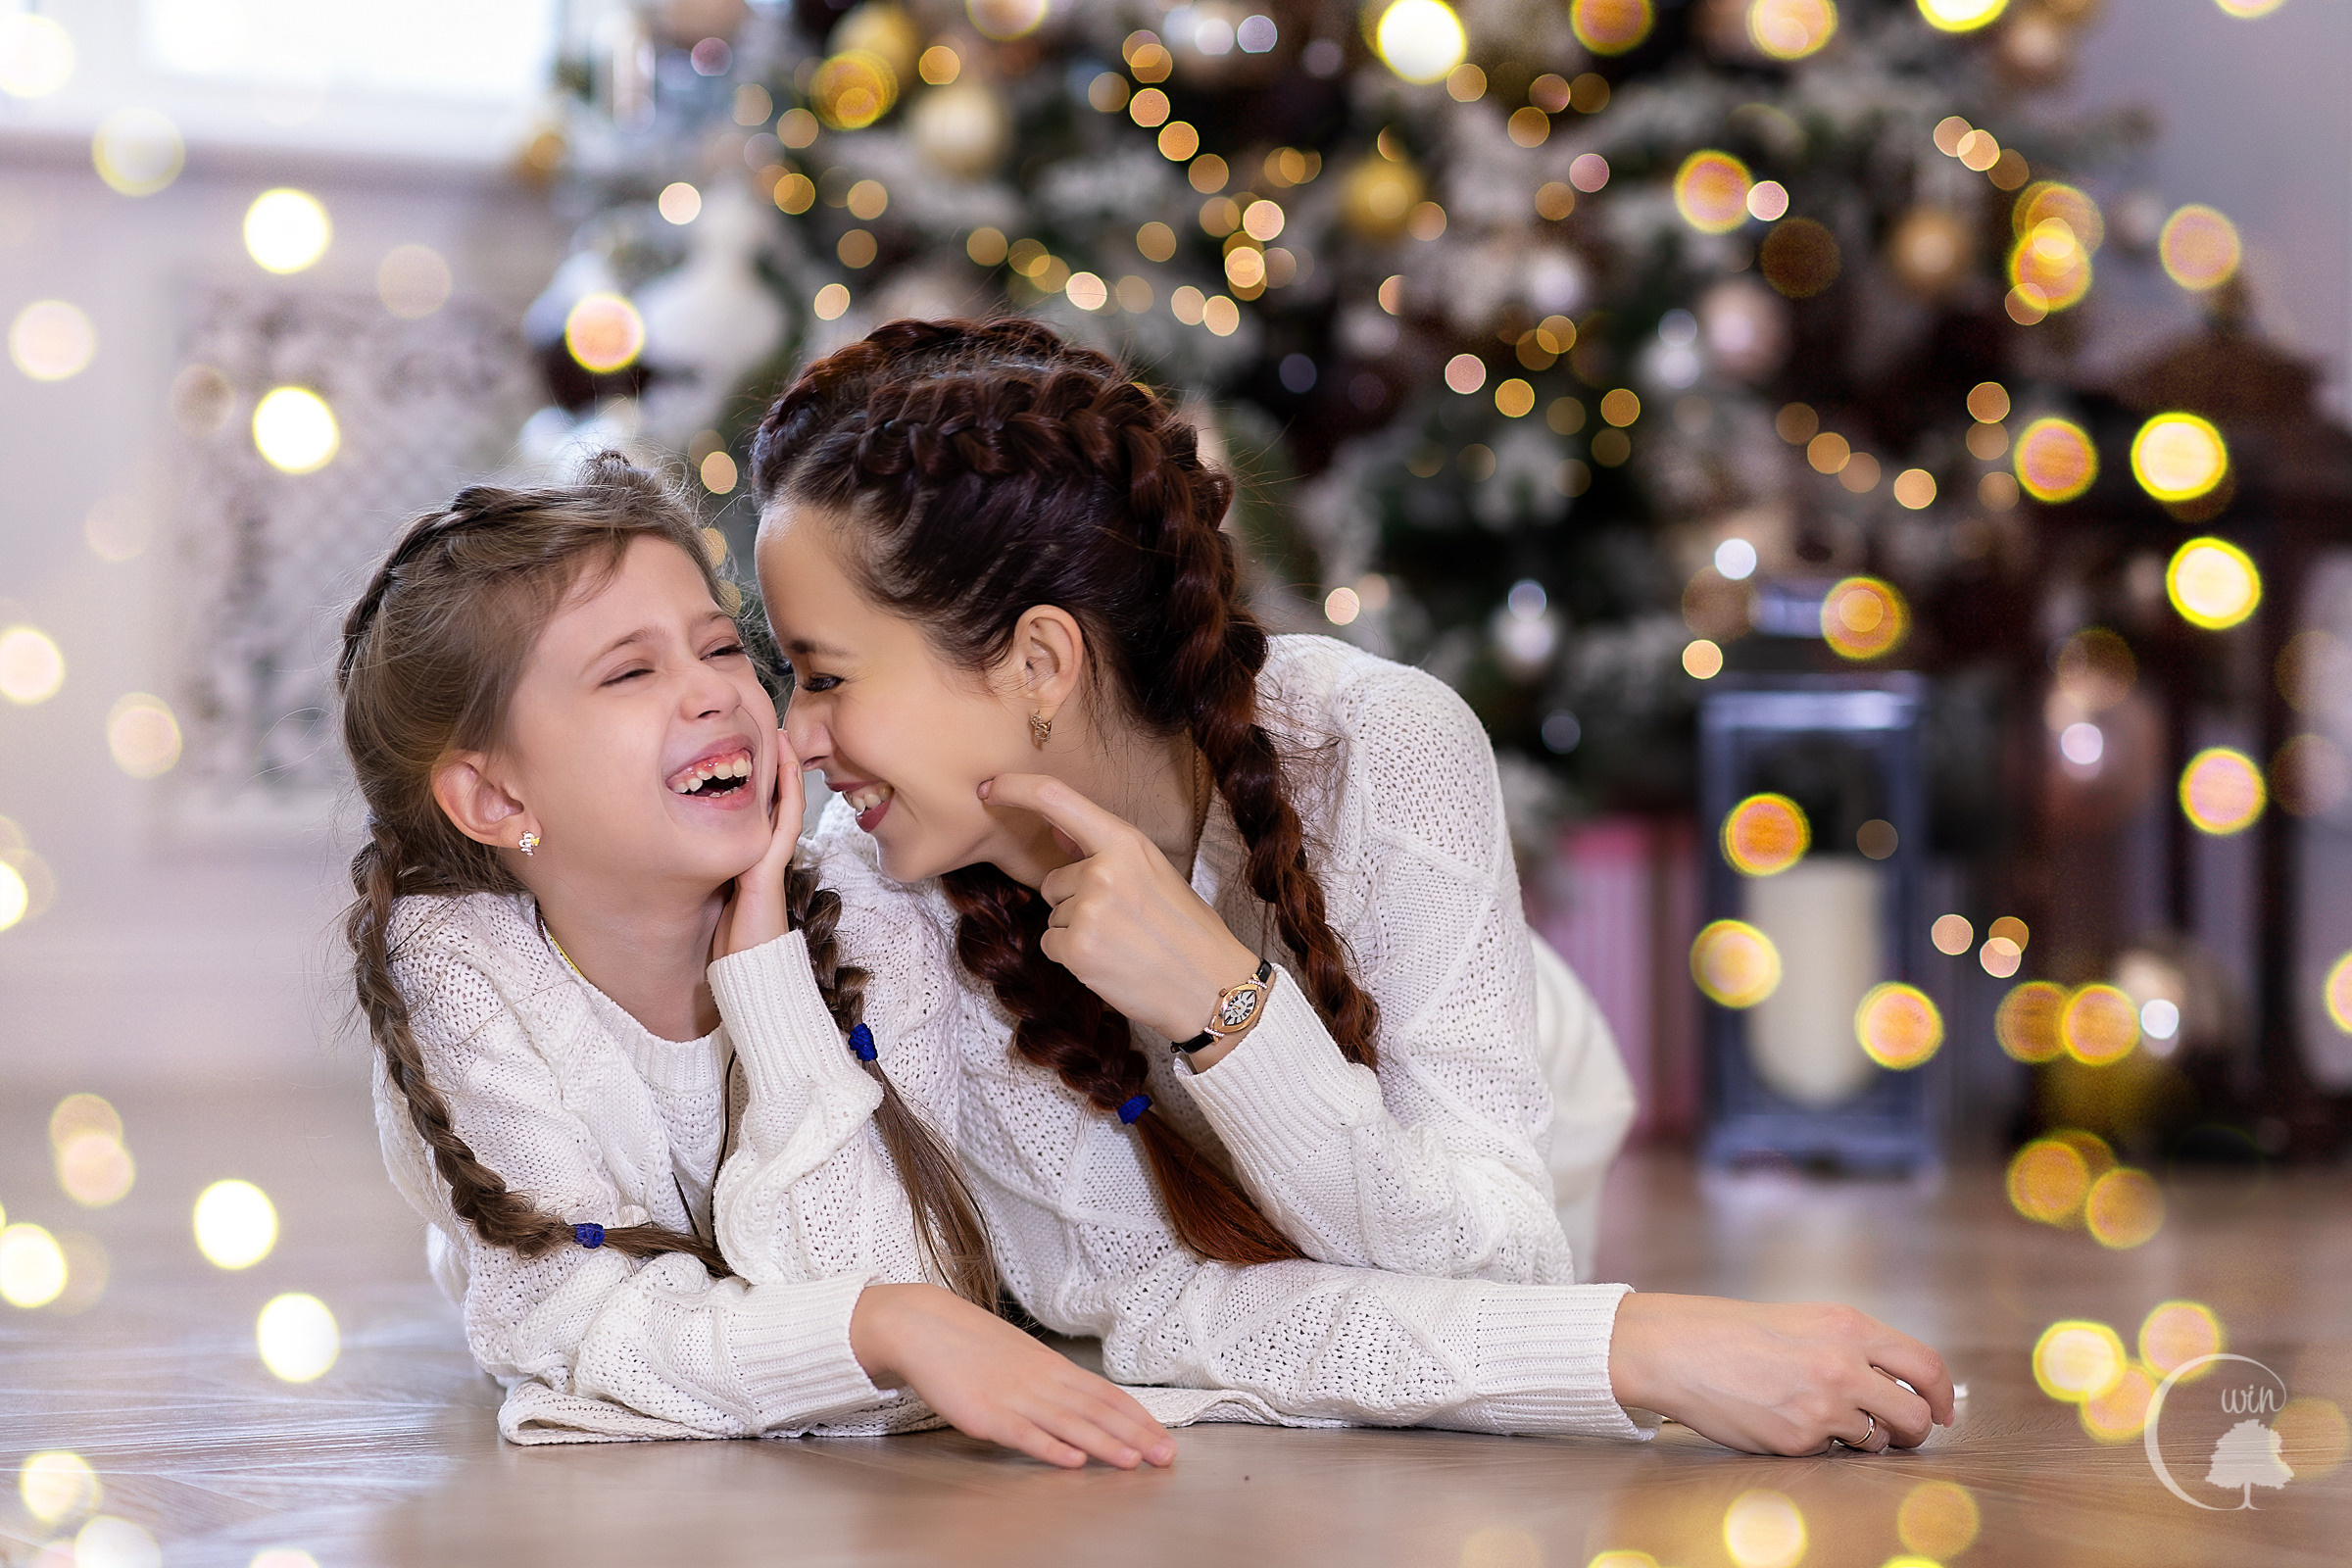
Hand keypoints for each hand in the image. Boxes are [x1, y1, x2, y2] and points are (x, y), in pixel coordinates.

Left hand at [713, 728, 806, 959]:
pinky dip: (788, 794)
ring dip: (787, 771)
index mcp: (754, 862)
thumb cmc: (733, 944)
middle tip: (774, 732)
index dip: (765, 782)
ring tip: (782, 740)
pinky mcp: (771, 868)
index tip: (756, 751)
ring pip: (787, 806)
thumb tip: (691, 848)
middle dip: (778, 767)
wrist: (748, 971)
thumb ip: (716, 873)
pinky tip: (786, 769)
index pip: (764, 813)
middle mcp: (767, 857)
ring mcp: (772, 861)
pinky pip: (785, 822)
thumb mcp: (717, 898)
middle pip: (779, 803)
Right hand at [850, 1283, 1176, 1468]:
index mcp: (1052, 1367)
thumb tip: (1084, 1400)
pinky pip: (1024, 1435)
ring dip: (1104, 1444)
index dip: (1138, 1417)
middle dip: (1135, 1435)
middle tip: (1166, 1456)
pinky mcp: (985, 1415)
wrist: (924, 1327)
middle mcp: (1041, 1381)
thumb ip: (1051, 1380)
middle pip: (1097, 1411)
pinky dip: (1049, 1448)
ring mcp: (1014, 1397)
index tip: (1164, 1436)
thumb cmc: (972, 1345)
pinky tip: (1072, 1461)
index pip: (1106, 1393)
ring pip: (1069, 1424)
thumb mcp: (1021, 1357)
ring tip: (1132, 1461)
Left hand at [979, 773, 1257, 1044]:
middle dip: (1075, 902)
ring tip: (1123, 944)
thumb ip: (1103, 849)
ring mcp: (1089, 910)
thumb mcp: (1153, 871)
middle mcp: (1103, 870)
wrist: (1211, 986)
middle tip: (1123, 922)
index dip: (1014, 788)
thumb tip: (1054, 827)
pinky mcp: (1077, 949)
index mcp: (1126, 842)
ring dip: (1077, 931)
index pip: (1055, 798)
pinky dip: (1073, 957)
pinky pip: (1050, 944)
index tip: (987, 788)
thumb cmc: (1187, 929)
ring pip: (1053, 915)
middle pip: (1053, 881)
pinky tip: (1110, 962)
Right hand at [1607, 1293, 1953, 1455]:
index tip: (1942, 1410)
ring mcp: (1824, 1406)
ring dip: (1867, 1438)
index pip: (1926, 1365)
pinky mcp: (1800, 1439)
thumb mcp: (1807, 1321)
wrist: (1679, 1349)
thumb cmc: (1738, 1333)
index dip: (1942, 1395)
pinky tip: (1787, 1420)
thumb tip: (1901, 1384)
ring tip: (1830, 1421)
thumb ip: (1855, 1346)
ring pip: (1878, 1440)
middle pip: (1915, 1413)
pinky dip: (1819, 1442)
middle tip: (1901, 1433)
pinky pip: (1831, 1451)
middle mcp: (1844, 1365)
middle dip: (1916, 1430)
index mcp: (1849, 1327)